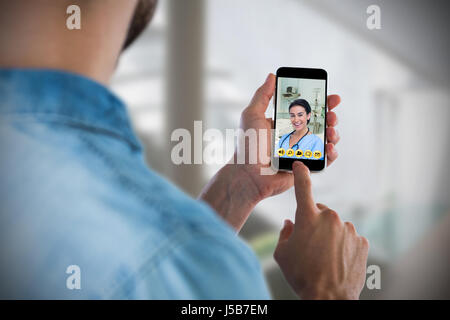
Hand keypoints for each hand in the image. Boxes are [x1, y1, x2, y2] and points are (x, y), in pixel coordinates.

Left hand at [237, 73, 340, 198]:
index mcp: (284, 123)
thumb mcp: (252, 115)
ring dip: (333, 134)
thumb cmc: (247, 145)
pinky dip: (331, 154)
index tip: (332, 97)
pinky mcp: (305, 166)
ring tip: (331, 132)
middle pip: (320, 123)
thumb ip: (262, 95)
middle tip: (332, 116)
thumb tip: (272, 76)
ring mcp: (301, 151)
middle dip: (331, 117)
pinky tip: (330, 148)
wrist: (248, 175)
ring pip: (325, 140)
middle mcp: (294, 136)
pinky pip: (324, 160)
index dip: (321, 102)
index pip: (306, 109)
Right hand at [274, 161, 368, 299]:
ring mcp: (348, 229)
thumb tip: (290, 224)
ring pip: (335, 226)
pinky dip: (343, 245)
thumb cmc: (301, 275)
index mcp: (308, 218)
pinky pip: (349, 238)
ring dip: (329, 235)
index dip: (301, 174)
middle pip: (320, 212)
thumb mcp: (282, 254)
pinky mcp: (361, 241)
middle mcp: (330, 218)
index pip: (303, 188)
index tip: (300, 164)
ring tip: (323, 257)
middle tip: (309, 244)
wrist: (328, 298)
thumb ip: (285, 233)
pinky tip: (337, 260)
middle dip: (314, 222)